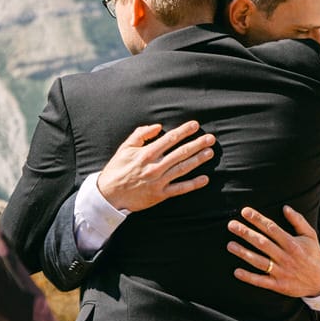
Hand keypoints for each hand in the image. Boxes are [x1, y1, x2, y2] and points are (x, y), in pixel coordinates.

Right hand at [96, 121, 213, 212]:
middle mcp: (155, 166)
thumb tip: (158, 126)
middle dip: (197, 144)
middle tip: (210, 138)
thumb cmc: (117, 169)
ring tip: (210, 153)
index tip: (195, 125)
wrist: (109, 195)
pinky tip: (205, 179)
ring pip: (183, 169)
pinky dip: (193, 184)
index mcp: (147, 153)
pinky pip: (180, 189)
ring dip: (198, 160)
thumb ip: (141, 134)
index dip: (184, 131)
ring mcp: (159, 181)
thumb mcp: (125, 148)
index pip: (170, 139)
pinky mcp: (160, 195)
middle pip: (181, 153)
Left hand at [227, 205, 319, 297]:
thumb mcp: (310, 235)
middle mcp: (286, 257)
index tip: (245, 212)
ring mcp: (281, 272)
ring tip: (230, 245)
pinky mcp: (279, 285)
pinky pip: (261, 281)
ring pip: (259, 261)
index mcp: (293, 243)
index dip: (258, 219)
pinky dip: (249, 277)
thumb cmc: (313, 255)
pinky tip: (237, 272)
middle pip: (262, 243)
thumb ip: (298, 221)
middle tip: (231, 225)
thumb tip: (285, 207)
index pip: (272, 228)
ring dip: (244, 253)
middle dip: (246, 233)